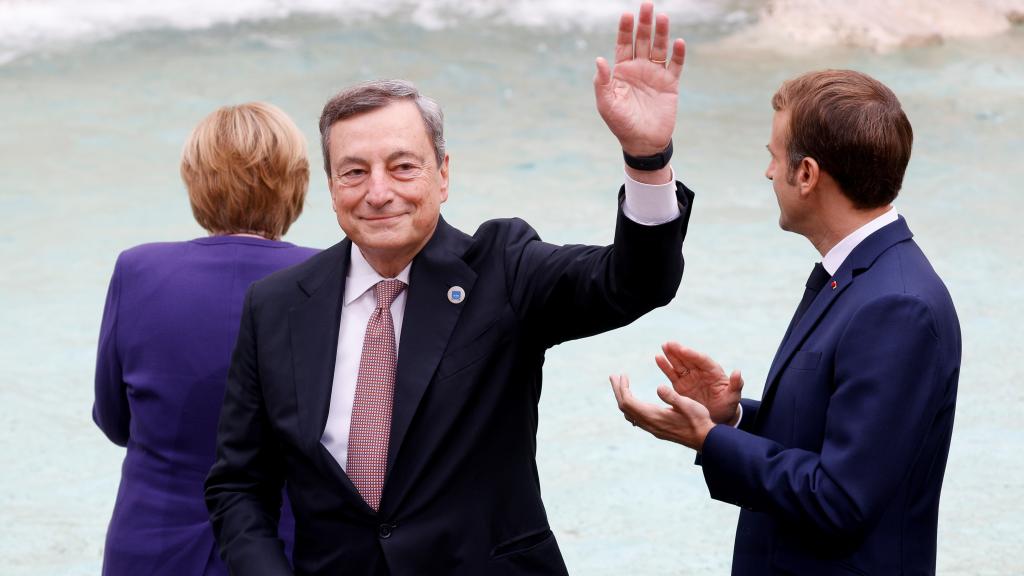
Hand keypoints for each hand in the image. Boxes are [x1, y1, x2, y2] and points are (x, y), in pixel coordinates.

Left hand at [594, 1, 685, 156]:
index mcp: (622, 71)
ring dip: (662, 33)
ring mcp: (656, 75)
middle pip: (643, 40)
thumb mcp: (606, 104)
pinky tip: (678, 42)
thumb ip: (602, 82)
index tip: (626, 14)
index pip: (623, 44)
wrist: (643, 142)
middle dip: (644, 23)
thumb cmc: (621, 124)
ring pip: (660, 48)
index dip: (625, 29)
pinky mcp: (670, 84)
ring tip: (663, 17)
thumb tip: (599, 59)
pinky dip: (678, 54)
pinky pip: (675, 65)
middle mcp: (639, 68)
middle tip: (647, 5)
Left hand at [610, 373, 713, 450]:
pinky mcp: (657, 429)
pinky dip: (631, 406)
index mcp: (654, 417)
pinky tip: (634, 401)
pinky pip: (636, 418)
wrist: (706, 440)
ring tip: (621, 385)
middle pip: (625, 408)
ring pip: (629, 414)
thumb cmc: (699, 420)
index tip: (622, 374)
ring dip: (623, 398)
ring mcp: (652, 428)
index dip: (622, 388)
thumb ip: (672, 397)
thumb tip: (658, 387)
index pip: (628, 402)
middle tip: (613, 376)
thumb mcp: (688, 405)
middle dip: (618, 391)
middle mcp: (650, 424)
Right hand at [655, 342, 742, 424]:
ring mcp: (690, 377)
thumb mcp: (733, 397)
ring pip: (679, 363)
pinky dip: (665, 366)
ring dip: (671, 355)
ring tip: (664, 346)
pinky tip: (658, 358)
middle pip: (689, 358)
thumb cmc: (728, 406)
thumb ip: (736, 385)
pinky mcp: (681, 385)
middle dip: (679, 351)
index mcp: (713, 372)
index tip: (684, 350)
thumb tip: (737, 372)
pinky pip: (672, 373)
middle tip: (669, 343)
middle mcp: (700, 372)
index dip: (693, 355)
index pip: (703, 360)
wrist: (718, 417)